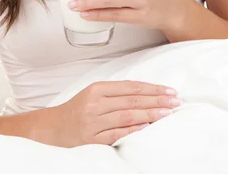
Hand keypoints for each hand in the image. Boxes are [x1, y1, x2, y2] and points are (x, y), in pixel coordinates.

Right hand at [42, 80, 179, 146]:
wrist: (51, 128)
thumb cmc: (76, 110)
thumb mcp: (93, 95)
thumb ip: (116, 93)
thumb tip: (145, 93)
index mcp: (97, 89)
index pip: (131, 87)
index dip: (152, 89)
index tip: (169, 91)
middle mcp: (95, 103)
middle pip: (132, 101)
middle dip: (157, 100)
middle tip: (175, 101)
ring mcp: (93, 122)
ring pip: (127, 116)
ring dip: (150, 115)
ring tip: (167, 113)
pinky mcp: (91, 139)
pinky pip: (116, 134)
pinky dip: (133, 131)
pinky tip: (147, 128)